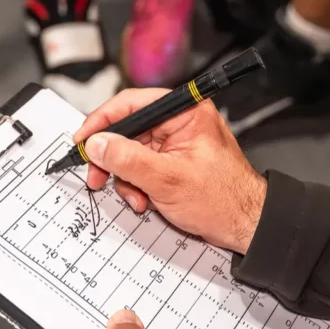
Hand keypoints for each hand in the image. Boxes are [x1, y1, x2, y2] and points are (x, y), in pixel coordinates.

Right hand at [73, 88, 265, 253]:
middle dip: (113, 159)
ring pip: (132, 153)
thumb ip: (128, 159)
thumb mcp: (167, 179)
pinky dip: (138, 185)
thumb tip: (97, 144)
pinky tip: (147, 201)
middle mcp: (180, 122)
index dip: (102, 121)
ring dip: (127, 178)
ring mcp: (177, 143)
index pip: (132, 103)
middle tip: (97, 176)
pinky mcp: (174, 162)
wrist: (246, 225)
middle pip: (128, 130)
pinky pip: (143, 167)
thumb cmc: (224, 199)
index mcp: (185, 112)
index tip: (82, 140)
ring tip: (137, 198)